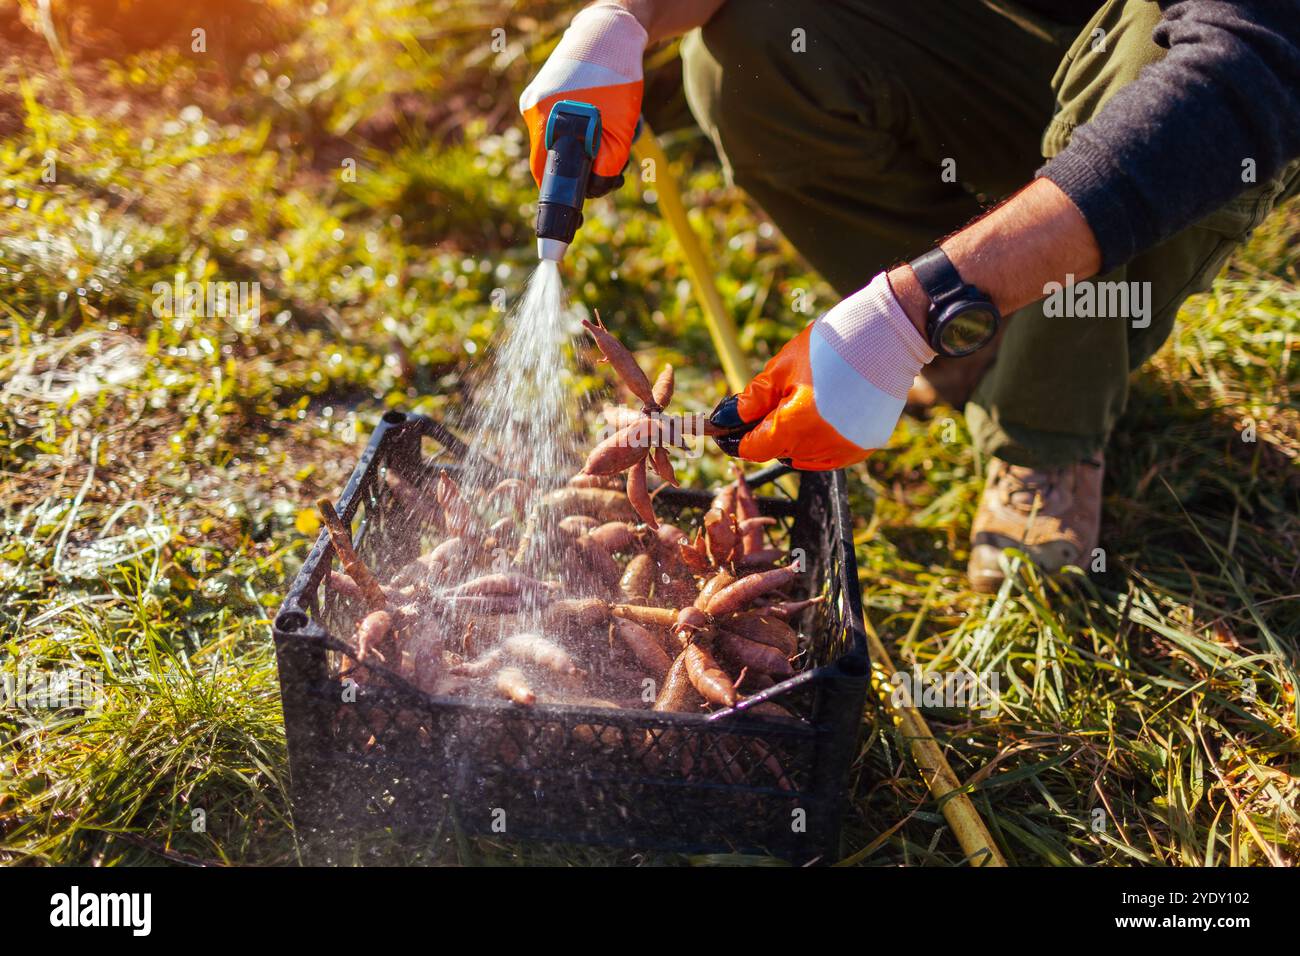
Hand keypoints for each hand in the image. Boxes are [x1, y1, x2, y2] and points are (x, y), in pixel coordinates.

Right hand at [519, 3, 647, 192]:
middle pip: (553, 161)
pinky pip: (560, 125)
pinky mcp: (543, 91)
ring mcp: (536, 99)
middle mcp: (533, 110)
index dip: (561, 197)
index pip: (544, 175)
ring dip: (589, 147)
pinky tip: (604, 114)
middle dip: (586, 170)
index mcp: (545, 120)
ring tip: (619, 128)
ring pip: (560, 143)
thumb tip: (595, 189)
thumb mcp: (620, 130)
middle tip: (617, 171)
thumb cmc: (617, 77)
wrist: (610, 31)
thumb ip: (607, 167)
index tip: (576, 215)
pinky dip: (583, 129)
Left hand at [709, 273, 935, 469]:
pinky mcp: (862, 448)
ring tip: (809, 399)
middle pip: (778, 450)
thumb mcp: (782, 369)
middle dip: (771, 430)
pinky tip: (827, 411)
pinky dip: (820, 439)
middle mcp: (820, 447)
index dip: (739, 438)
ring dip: (796, 437)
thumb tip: (727, 420)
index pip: (754, 448)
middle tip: (780, 397)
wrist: (887, 337)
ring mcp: (844, 450)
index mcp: (794, 427)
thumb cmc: (831, 347)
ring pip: (803, 455)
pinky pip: (829, 453)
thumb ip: (753, 400)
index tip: (730, 427)